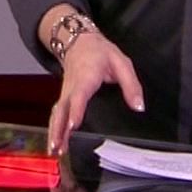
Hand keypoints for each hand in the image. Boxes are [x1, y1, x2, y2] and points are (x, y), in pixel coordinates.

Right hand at [45, 8, 144, 153]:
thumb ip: (131, 85)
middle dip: (59, 129)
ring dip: (54, 132)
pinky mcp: (63, 97)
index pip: (79, 96)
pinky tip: (55, 143)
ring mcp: (65, 92)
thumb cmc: (99, 52)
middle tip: (58, 147)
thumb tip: (138, 106)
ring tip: (55, 151)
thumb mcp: (121, 62)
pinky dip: (53, 129)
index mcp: (86, 77)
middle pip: (61, 110)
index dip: (76, 111)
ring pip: (56, 114)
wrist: (78, 41)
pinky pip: (56, 114)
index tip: (73, 126)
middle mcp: (72, 87)